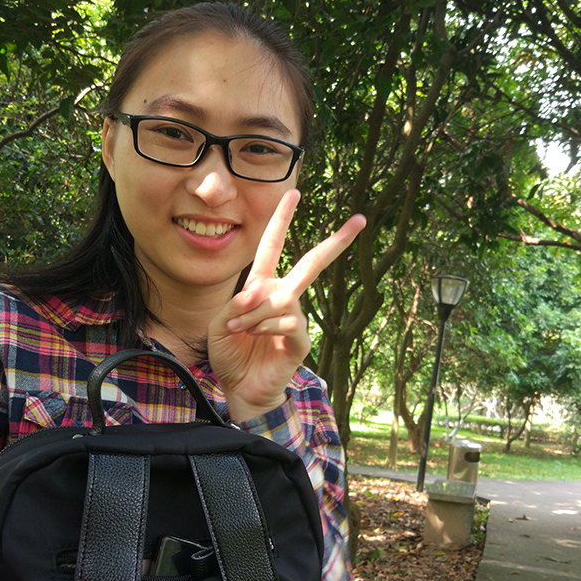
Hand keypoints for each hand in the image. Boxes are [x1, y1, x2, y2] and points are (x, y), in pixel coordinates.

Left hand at [208, 189, 365, 421]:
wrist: (240, 389)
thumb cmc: (230, 354)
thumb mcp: (219, 323)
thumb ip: (236, 304)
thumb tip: (258, 295)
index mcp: (261, 286)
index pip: (273, 246)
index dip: (282, 219)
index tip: (295, 192)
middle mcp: (282, 296)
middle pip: (311, 263)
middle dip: (335, 242)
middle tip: (360, 220)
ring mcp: (294, 317)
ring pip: (283, 298)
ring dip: (254, 313)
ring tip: (237, 330)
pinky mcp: (301, 339)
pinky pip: (287, 321)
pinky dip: (264, 327)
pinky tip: (255, 339)